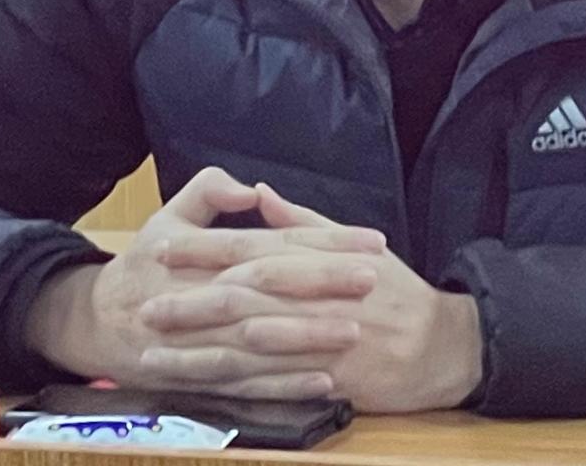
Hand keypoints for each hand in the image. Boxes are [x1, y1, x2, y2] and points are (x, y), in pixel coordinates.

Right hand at [25, 167, 384, 397]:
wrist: (98, 322)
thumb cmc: (144, 263)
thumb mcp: (170, 215)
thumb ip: (208, 191)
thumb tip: (251, 188)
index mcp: (207, 254)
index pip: (276, 242)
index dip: (325, 240)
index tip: (371, 241)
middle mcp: (207, 295)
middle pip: (272, 287)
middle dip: (324, 284)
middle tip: (372, 279)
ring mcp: (205, 341)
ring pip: (262, 340)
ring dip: (308, 337)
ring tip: (354, 332)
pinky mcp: (204, 378)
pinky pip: (249, 384)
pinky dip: (285, 386)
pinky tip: (323, 382)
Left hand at [138, 182, 483, 413]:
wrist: (439, 343)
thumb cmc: (394, 289)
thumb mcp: (353, 243)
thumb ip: (302, 222)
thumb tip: (262, 196)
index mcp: (315, 259)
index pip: (250, 249)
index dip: (204, 249)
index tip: (163, 248)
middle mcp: (312, 298)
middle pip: (239, 298)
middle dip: (188, 302)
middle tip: (146, 306)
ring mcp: (316, 342)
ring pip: (246, 347)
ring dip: (196, 352)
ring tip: (154, 356)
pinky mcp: (322, 380)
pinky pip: (269, 385)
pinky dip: (231, 388)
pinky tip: (200, 390)